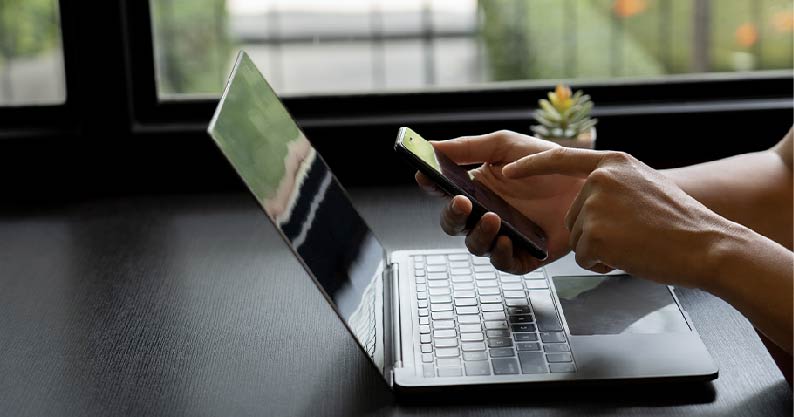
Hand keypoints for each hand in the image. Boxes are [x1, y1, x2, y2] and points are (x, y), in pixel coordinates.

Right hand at [415, 130, 584, 272]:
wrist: (587, 181)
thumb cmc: (546, 164)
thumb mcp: (505, 146)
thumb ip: (468, 147)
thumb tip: (430, 144)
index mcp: (475, 189)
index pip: (444, 192)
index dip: (431, 186)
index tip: (424, 176)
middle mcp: (485, 214)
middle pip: (453, 225)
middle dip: (452, 215)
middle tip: (461, 203)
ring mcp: (504, 236)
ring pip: (476, 246)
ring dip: (478, 235)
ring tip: (492, 218)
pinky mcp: (526, 255)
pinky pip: (505, 263)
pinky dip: (502, 255)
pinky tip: (507, 240)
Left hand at [502, 147, 736, 286]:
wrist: (707, 245)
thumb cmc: (680, 223)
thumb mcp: (645, 184)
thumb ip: (613, 183)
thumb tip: (587, 194)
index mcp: (612, 163)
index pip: (559, 158)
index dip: (531, 165)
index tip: (508, 170)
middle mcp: (599, 180)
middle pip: (572, 215)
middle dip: (594, 232)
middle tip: (632, 234)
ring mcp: (594, 206)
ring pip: (577, 238)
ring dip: (600, 248)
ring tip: (634, 243)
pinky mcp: (593, 235)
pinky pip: (582, 257)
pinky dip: (602, 264)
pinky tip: (629, 256)